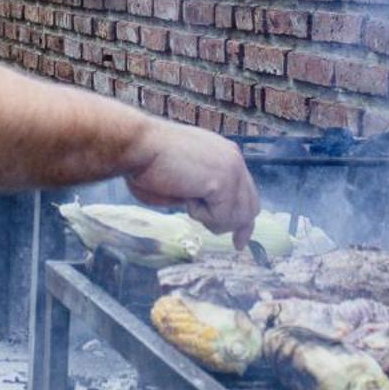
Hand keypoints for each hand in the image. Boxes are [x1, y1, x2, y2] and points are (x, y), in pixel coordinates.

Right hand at [123, 124, 258, 247]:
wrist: (138, 147)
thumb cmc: (147, 162)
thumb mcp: (183, 182)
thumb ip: (201, 194)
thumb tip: (207, 210)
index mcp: (224, 155)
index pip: (247, 194)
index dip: (243, 220)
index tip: (239, 242)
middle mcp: (233, 159)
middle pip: (250, 208)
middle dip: (231, 225)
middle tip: (211, 230)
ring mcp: (231, 169)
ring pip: (237, 216)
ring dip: (210, 219)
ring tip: (188, 198)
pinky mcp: (223, 181)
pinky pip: (222, 217)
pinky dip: (201, 215)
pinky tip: (187, 194)